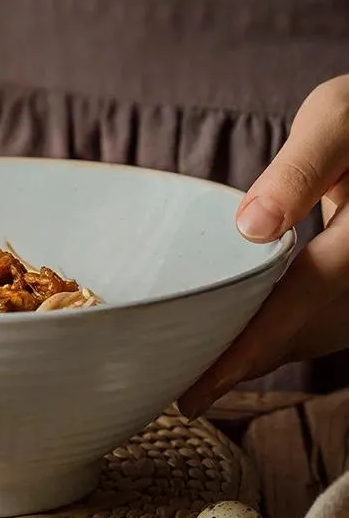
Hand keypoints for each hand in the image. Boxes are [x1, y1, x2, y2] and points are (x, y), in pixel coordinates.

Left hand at [179, 75, 348, 417]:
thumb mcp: (337, 123)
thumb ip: (299, 171)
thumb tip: (251, 227)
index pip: (304, 298)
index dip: (251, 346)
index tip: (199, 388)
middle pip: (306, 332)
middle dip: (245, 364)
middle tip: (184, 394)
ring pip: (317, 337)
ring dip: (263, 357)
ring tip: (204, 377)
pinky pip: (325, 325)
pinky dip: (283, 338)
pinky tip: (246, 343)